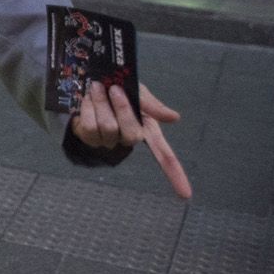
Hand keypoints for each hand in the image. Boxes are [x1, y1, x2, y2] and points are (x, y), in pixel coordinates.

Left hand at [70, 82, 191, 198]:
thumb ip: (152, 105)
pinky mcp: (89, 137)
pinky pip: (90, 126)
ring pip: (108, 127)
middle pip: (130, 133)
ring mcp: (108, 140)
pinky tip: (88, 100)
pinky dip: (88, 107)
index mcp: (146, 128)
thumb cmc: (118, 86)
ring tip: (98, 89)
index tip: (185, 195)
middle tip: (114, 89)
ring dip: (101, 103)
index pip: (164, 155)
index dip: (175, 174)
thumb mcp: (138, 91)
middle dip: (122, 107)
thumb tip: (175, 118)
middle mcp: (128, 138)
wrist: (89, 79)